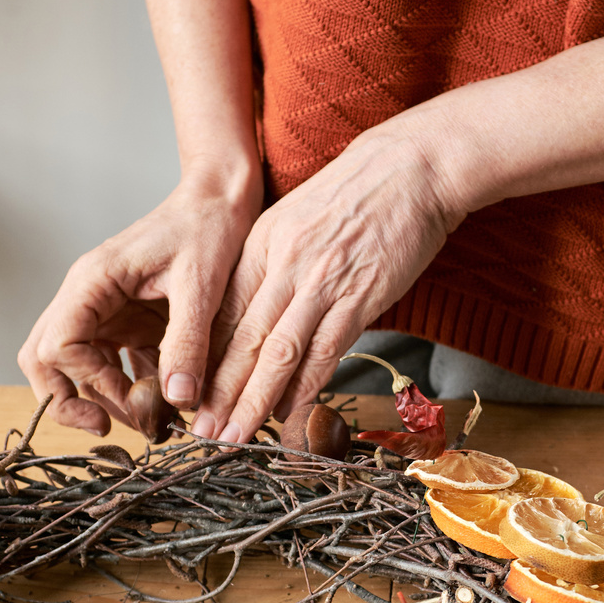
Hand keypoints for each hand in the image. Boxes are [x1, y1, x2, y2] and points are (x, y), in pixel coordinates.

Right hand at [19, 175, 260, 434]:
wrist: (222, 198)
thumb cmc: (207, 226)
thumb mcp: (201, 284)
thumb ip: (188, 341)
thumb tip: (177, 400)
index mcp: (92, 281)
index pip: (55, 346)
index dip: (85, 383)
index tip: (128, 405)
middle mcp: (88, 297)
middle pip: (44, 360)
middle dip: (67, 399)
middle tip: (106, 429)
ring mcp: (105, 309)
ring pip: (76, 366)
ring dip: (103, 397)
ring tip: (148, 421)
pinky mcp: (129, 319)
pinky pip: (114, 362)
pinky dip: (132, 385)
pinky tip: (167, 400)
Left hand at [192, 120, 462, 440]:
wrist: (413, 166)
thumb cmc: (361, 190)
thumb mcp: (298, 215)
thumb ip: (275, 260)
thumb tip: (261, 305)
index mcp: (262, 245)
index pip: (223, 312)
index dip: (204, 358)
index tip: (191, 391)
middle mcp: (283, 266)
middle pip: (241, 340)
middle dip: (218, 391)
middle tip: (200, 430)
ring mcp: (320, 283)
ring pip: (277, 354)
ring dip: (253, 401)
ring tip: (235, 436)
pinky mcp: (359, 298)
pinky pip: (324, 353)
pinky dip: (305, 389)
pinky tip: (289, 414)